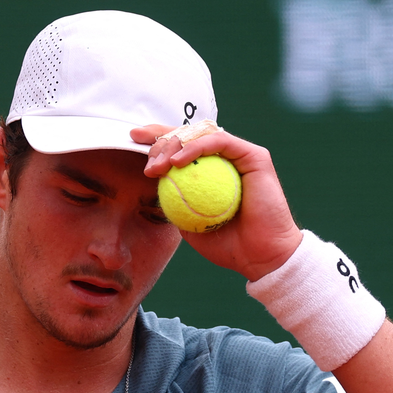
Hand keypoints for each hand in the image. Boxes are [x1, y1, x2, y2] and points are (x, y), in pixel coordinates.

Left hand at [130, 125, 301, 281]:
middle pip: (188, 135)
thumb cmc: (228, 245)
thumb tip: (149, 182)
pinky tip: (177, 162)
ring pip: (200, 134)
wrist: (261, 257)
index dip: (156, 139)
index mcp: (209, 171)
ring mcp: (239, 155)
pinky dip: (195, 147)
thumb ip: (172, 201)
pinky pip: (219, 142)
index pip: (180, 147)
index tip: (132, 139)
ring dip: (174, 144)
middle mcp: (225, 158)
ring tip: (157, 165)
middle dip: (160, 140)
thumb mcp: (187, 223)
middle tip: (145, 158)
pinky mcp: (253, 155)